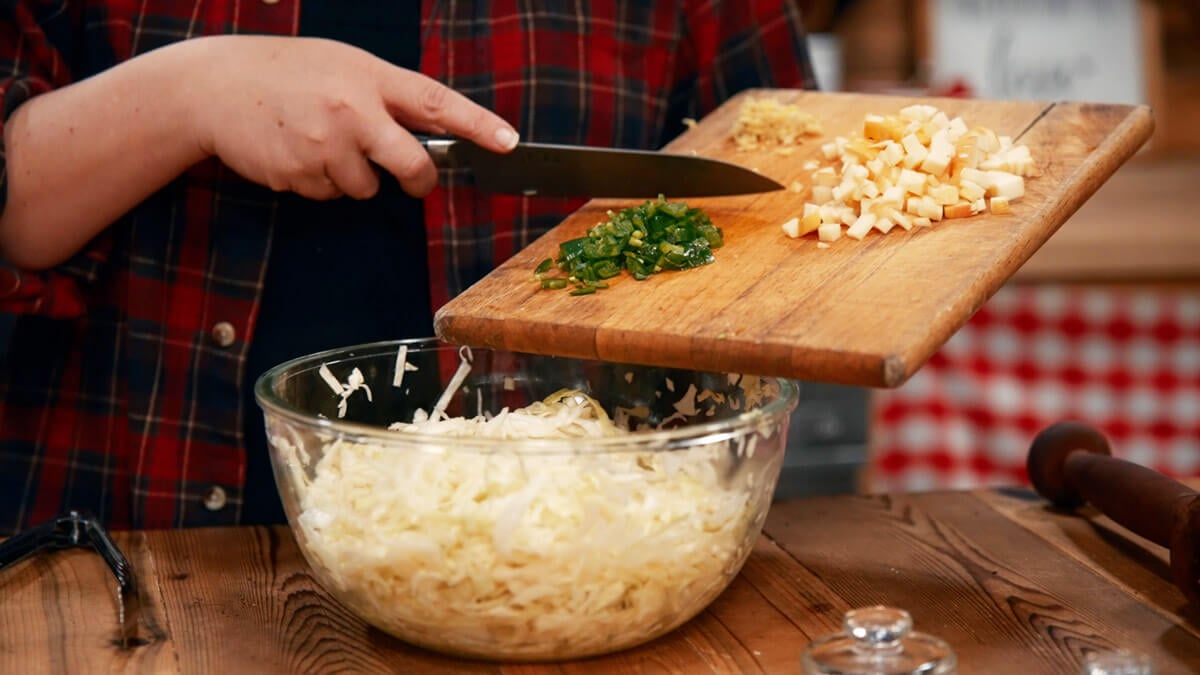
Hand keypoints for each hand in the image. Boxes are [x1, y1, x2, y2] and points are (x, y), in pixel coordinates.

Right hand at [188, 35, 517, 199]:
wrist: (214, 86)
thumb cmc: (287, 73)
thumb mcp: (343, 66)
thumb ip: (387, 96)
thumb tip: (435, 133)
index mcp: (370, 77)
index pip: (436, 102)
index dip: (477, 124)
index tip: (509, 142)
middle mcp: (352, 110)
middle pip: (411, 165)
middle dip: (417, 180)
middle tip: (411, 179)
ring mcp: (325, 144)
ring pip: (366, 188)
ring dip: (352, 176)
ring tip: (319, 140)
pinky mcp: (300, 173)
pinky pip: (330, 194)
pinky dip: (319, 182)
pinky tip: (297, 152)